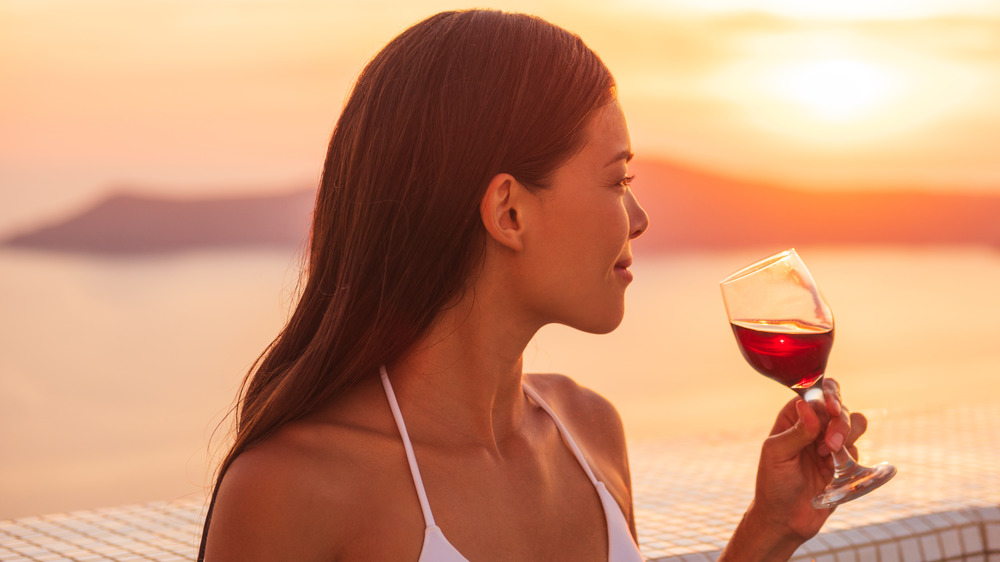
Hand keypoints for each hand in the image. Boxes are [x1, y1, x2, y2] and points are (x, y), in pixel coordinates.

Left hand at [720, 378, 867, 560]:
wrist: (786, 520)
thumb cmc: (773, 485)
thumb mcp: (777, 454)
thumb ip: (795, 431)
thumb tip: (806, 404)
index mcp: (792, 417)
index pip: (815, 393)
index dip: (828, 395)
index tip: (832, 408)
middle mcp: (813, 426)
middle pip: (839, 406)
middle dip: (839, 421)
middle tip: (830, 445)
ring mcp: (829, 444)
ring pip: (854, 423)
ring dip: (847, 435)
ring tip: (830, 455)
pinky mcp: (844, 462)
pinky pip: (858, 449)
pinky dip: (851, 456)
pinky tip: (833, 471)